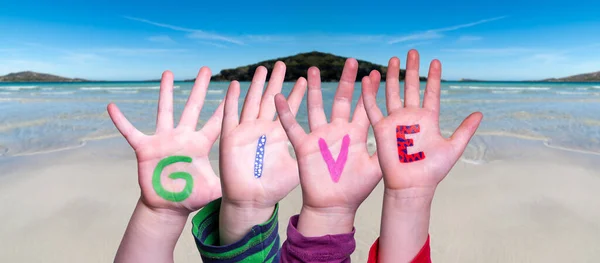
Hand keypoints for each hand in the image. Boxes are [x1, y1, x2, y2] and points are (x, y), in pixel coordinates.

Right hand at [108, 68, 222, 215]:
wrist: (168, 206)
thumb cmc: (191, 196)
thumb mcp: (213, 190)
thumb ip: (228, 184)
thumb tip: (246, 185)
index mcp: (200, 144)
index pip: (215, 122)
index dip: (224, 107)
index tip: (234, 88)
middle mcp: (183, 137)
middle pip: (192, 107)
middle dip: (199, 88)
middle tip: (206, 69)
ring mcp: (164, 140)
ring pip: (165, 111)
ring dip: (165, 92)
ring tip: (168, 72)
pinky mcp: (145, 148)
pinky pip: (130, 132)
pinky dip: (121, 121)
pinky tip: (112, 106)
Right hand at [218, 61, 306, 243]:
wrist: (251, 202)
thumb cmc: (274, 188)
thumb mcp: (298, 167)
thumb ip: (311, 153)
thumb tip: (337, 147)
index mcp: (280, 135)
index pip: (292, 109)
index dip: (299, 93)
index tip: (308, 77)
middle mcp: (263, 129)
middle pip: (271, 99)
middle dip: (277, 81)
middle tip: (283, 63)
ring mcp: (247, 131)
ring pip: (252, 102)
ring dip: (256, 86)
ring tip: (263, 68)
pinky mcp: (231, 138)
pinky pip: (230, 115)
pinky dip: (231, 100)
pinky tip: (235, 85)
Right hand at [275, 58, 381, 235]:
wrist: (333, 206)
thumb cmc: (356, 190)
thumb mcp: (376, 169)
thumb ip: (386, 151)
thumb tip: (407, 139)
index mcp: (357, 135)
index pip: (364, 107)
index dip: (369, 91)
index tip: (375, 73)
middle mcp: (339, 131)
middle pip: (342, 100)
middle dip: (346, 81)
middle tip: (351, 61)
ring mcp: (321, 137)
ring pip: (316, 107)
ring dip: (314, 89)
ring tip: (312, 70)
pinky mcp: (305, 146)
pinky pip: (292, 127)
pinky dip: (286, 113)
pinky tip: (279, 97)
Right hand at [362, 50, 481, 196]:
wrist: (412, 186)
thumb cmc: (432, 171)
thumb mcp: (453, 148)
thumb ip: (465, 130)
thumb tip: (479, 113)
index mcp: (429, 119)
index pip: (431, 92)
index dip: (433, 77)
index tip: (436, 62)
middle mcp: (411, 117)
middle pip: (411, 87)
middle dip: (412, 69)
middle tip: (413, 52)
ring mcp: (396, 121)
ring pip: (392, 93)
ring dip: (392, 76)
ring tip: (393, 59)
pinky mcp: (381, 128)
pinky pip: (373, 108)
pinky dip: (370, 93)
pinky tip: (369, 79)